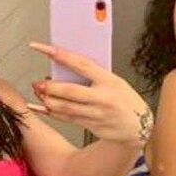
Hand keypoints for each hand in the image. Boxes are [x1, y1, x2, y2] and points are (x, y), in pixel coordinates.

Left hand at [29, 42, 152, 146]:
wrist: (139, 127)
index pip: (81, 64)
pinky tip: (40, 107)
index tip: (44, 48)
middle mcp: (102, 98)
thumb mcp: (115, 81)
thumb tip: (66, 68)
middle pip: (70, 91)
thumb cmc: (125, 100)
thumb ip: (94, 76)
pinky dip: (51, 112)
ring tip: (38, 93)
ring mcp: (96, 114)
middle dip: (50, 87)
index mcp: (109, 80)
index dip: (60, 55)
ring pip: (65, 107)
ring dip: (47, 100)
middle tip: (37, 83)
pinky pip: (66, 119)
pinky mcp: (91, 126)